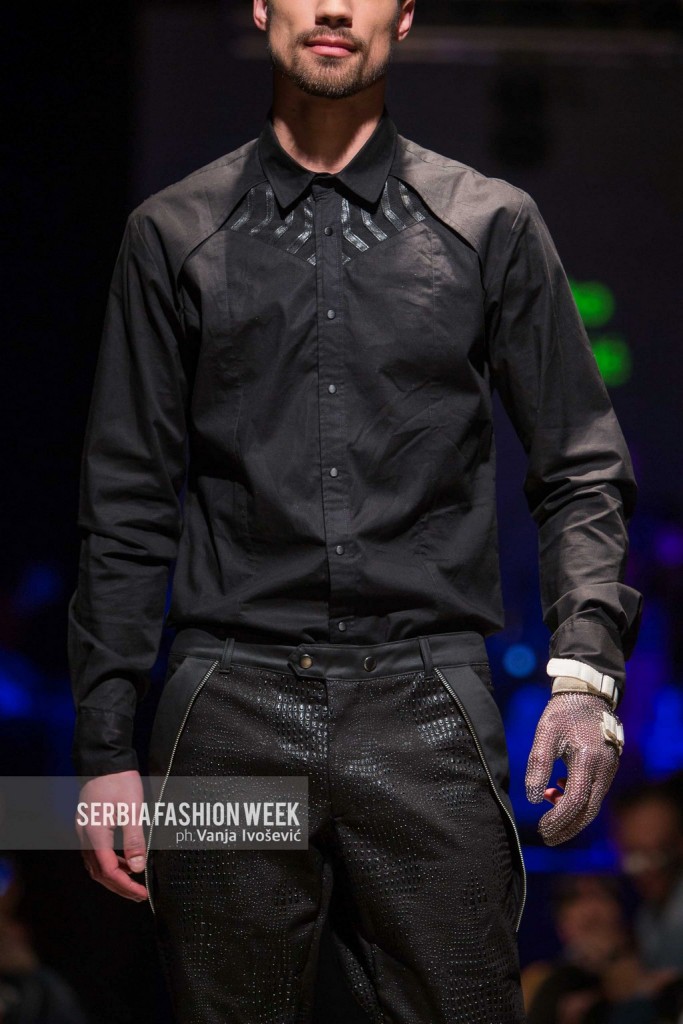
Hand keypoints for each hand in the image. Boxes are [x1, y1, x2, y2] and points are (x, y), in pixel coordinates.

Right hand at [76, 769, 147, 901]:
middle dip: (119, 886)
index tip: (141, 893)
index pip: (109, 870)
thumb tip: (137, 867)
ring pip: (94, 864)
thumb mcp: (132, 809)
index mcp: (95, 834)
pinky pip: (94, 852)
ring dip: (113, 876)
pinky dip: (109, 862)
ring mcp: (83, 830)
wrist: (104, 759)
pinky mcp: (87, 825)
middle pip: (98, 872)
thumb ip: (134, 839)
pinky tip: (123, 861)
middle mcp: (85, 835)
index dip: (126, 885)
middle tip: (138, 895)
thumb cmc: (119, 781)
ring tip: (133, 882)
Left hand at [525, 692, 620, 844]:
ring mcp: (609, 770)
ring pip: (593, 804)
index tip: (541, 829)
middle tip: (547, 837)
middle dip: (567, 827)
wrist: (588, 695)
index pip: (575, 801)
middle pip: (588, 810)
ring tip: (549, 820)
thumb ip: (539, 764)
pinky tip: (559, 794)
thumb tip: (534, 799)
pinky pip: (594, 793)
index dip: (558, 819)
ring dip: (572, 816)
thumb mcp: (545, 733)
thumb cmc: (563, 713)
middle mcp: (604, 769)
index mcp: (589, 760)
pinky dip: (578, 802)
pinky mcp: (607, 768)